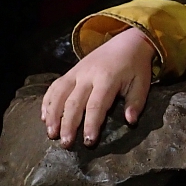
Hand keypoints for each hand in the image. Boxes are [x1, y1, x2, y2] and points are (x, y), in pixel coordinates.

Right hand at [41, 28, 155, 146]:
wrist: (126, 42)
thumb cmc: (135, 66)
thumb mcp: (142, 83)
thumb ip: (136, 102)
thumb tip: (130, 121)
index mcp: (107, 79)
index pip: (96, 105)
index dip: (91, 124)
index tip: (88, 141)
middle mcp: (88, 75)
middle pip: (74, 102)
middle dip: (68, 124)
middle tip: (65, 144)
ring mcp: (76, 72)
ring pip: (59, 94)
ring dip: (53, 115)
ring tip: (51, 133)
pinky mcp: (70, 71)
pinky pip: (55, 86)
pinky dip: (47, 101)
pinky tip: (44, 117)